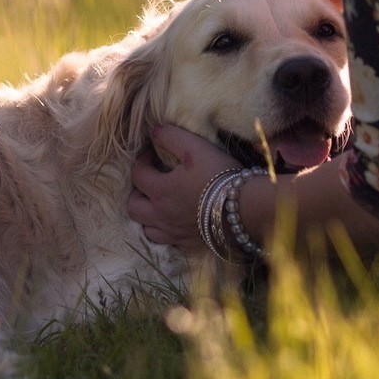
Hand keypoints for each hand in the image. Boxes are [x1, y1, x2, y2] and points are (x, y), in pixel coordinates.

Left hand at [127, 125, 244, 253]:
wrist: (244, 208)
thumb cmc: (218, 175)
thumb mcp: (194, 147)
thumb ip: (171, 136)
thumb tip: (154, 132)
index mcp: (160, 190)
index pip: (137, 174)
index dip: (141, 160)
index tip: (153, 154)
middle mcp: (162, 215)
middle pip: (133, 207)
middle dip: (137, 193)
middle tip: (150, 182)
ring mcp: (174, 233)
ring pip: (147, 229)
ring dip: (148, 217)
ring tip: (159, 206)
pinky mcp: (189, 245)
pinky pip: (169, 242)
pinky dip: (167, 232)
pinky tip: (177, 224)